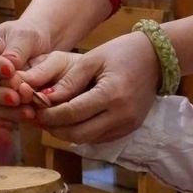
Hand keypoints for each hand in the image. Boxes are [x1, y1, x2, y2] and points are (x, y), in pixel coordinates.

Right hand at [0, 19, 54, 121]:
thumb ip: (17, 49)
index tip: (10, 70)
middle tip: (15, 97)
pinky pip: (2, 111)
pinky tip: (29, 114)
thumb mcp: (25, 35)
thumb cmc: (28, 35)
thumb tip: (10, 63)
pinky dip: (15, 114)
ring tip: (27, 111)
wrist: (39, 47)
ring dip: (7, 109)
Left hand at [25, 32, 160, 142]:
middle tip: (40, 118)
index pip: (72, 113)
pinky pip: (101, 137)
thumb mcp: (92, 59)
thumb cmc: (122, 52)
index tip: (35, 109)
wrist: (157, 58)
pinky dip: (84, 132)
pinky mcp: (131, 128)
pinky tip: (73, 121)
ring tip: (53, 119)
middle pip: (78, 134)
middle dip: (55, 128)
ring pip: (89, 140)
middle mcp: (121, 115)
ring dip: (68, 133)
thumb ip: (69, 80)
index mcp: (111, 94)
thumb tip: (45, 97)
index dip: (49, 114)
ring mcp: (128, 124)